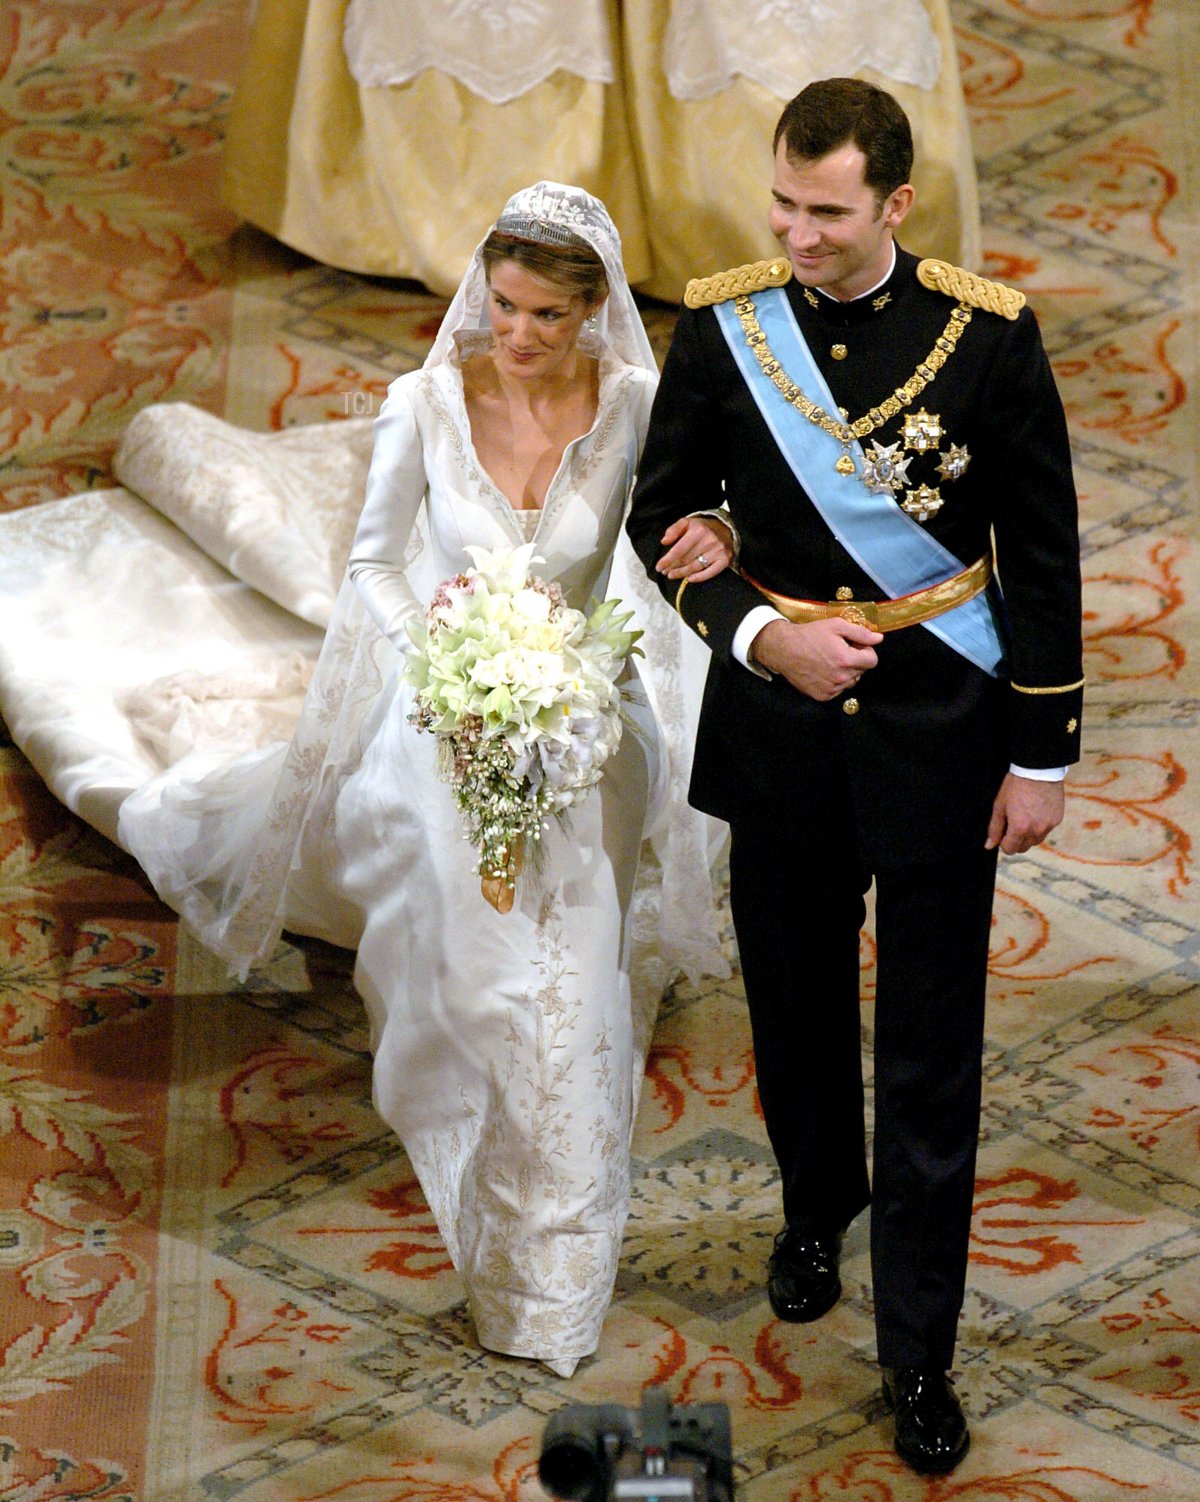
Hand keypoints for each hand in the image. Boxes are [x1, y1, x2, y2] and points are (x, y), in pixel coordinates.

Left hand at [655, 515, 734, 582]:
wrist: (725, 528)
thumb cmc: (702, 527)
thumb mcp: (687, 522)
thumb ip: (674, 530)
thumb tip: (664, 541)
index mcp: (698, 531)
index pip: (679, 549)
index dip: (667, 560)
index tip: (658, 567)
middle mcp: (709, 540)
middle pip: (686, 559)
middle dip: (673, 567)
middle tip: (664, 572)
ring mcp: (718, 551)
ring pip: (696, 567)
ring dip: (682, 573)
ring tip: (672, 575)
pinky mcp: (725, 559)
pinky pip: (711, 572)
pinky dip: (700, 577)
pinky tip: (690, 579)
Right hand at [751, 617, 881, 700]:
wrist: (784, 649)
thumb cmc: (809, 635)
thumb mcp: (836, 626)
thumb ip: (861, 633)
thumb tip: (879, 639)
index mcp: (846, 659)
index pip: (872, 661)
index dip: (866, 651)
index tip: (855, 646)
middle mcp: (840, 677)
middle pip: (862, 671)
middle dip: (855, 660)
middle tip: (840, 650)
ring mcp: (831, 688)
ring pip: (851, 682)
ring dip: (846, 672)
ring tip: (830, 661)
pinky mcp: (822, 695)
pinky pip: (838, 690)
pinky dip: (835, 681)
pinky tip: (824, 670)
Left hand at [985, 773, 1064, 853]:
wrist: (1038, 770)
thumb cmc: (1016, 785)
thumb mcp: (999, 806)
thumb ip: (994, 828)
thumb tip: (989, 845)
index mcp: (1020, 828)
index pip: (1010, 849)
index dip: (1003, 841)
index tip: (1003, 831)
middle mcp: (1036, 830)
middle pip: (1023, 847)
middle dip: (1016, 839)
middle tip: (1013, 822)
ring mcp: (1049, 826)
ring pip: (1035, 840)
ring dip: (1028, 834)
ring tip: (1025, 815)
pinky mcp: (1057, 820)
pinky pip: (1046, 830)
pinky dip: (1040, 826)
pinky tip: (1035, 811)